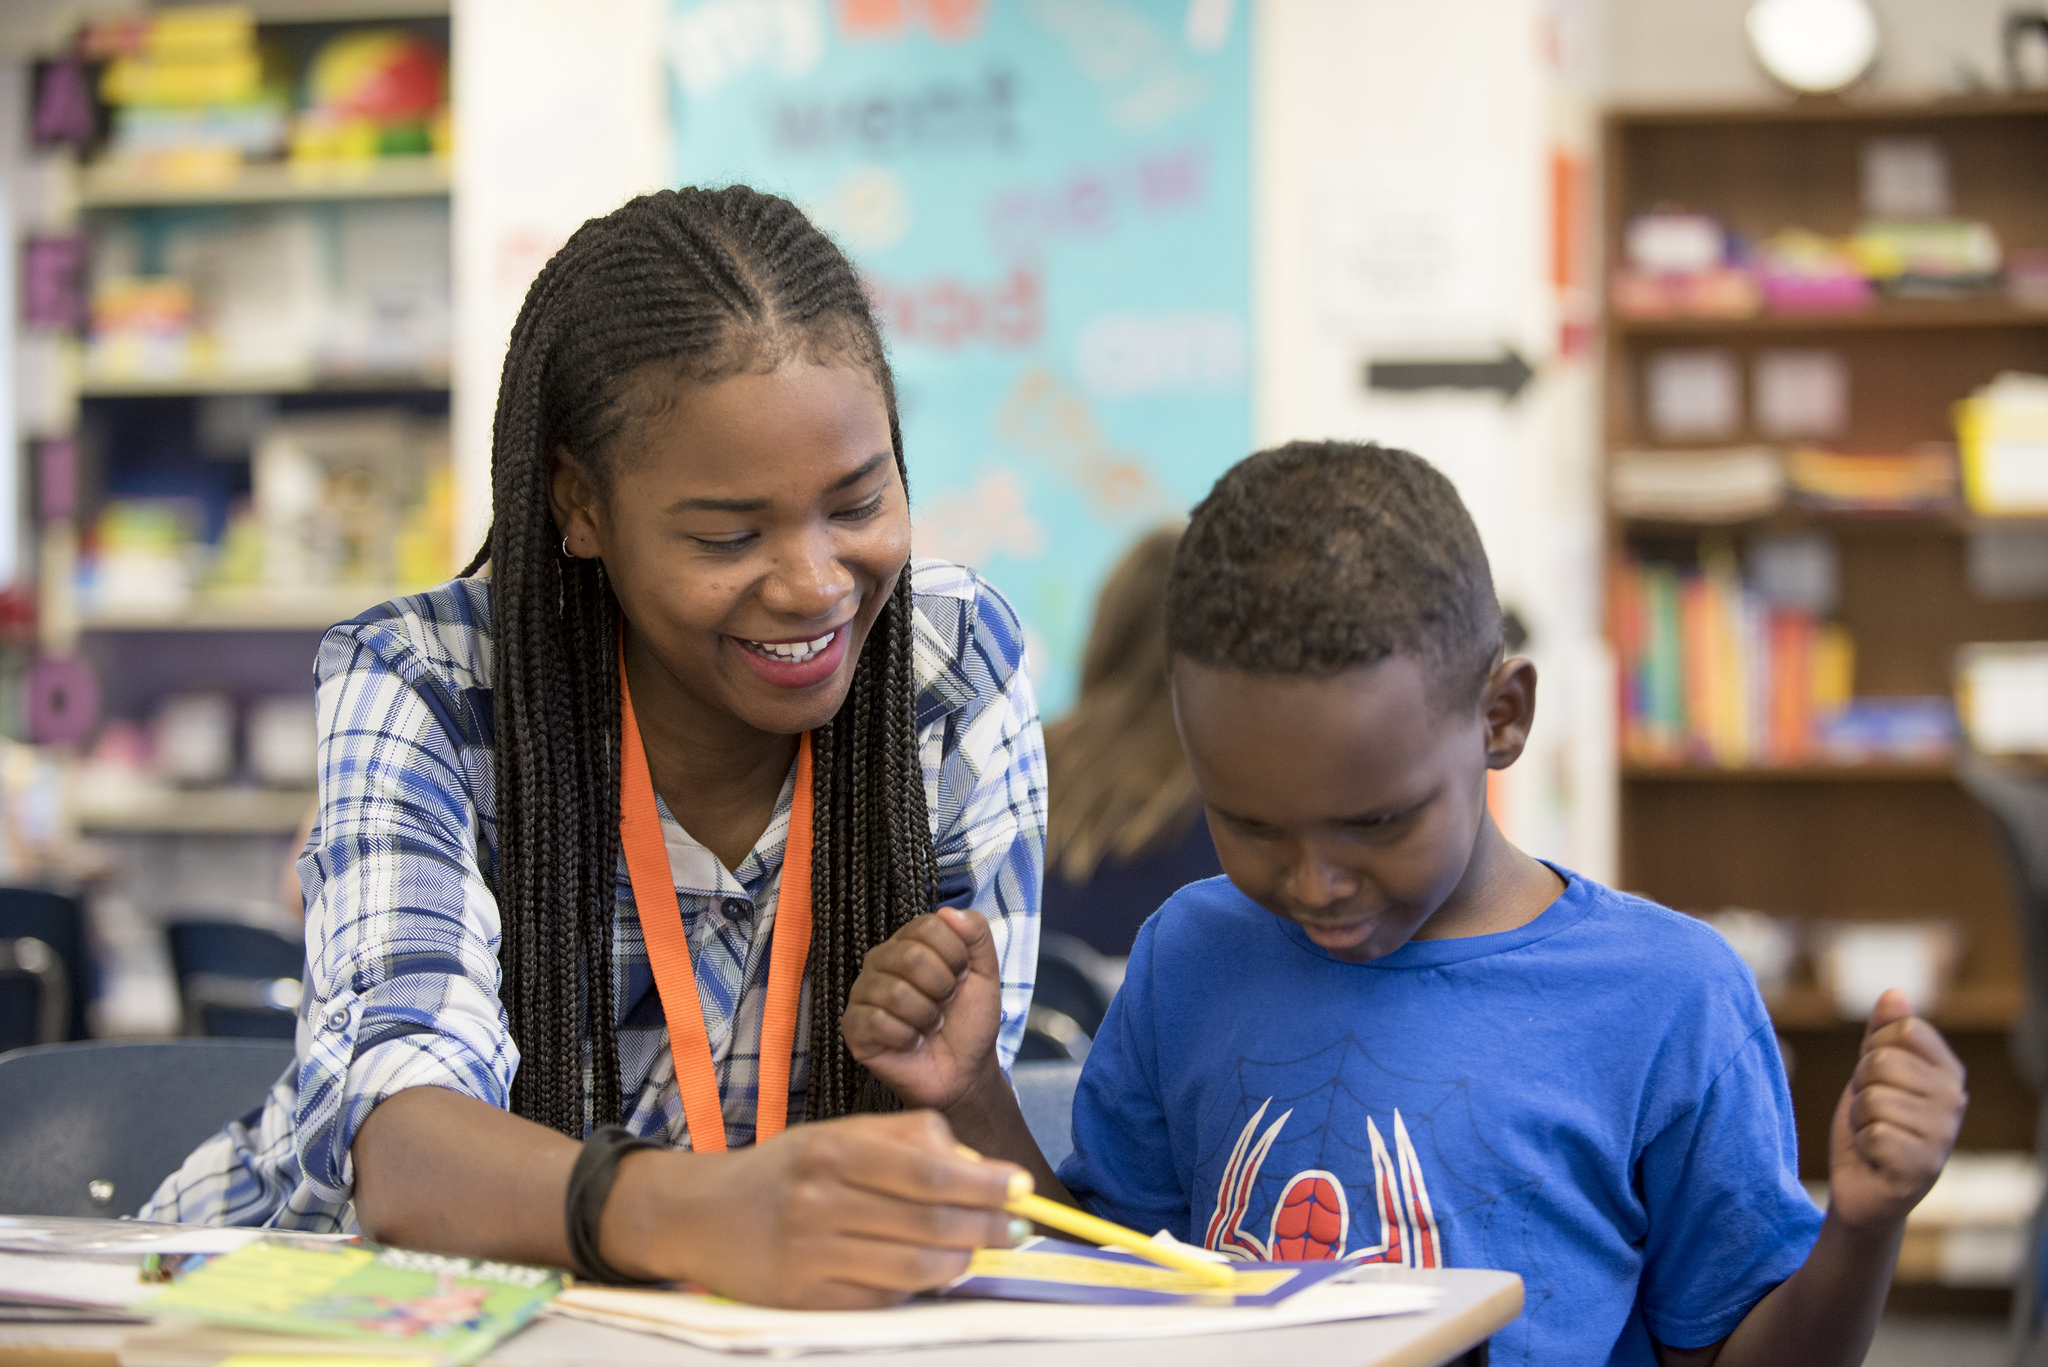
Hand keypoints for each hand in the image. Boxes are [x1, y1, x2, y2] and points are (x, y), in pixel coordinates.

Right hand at [600, 1110, 1021, 1307]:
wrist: (700, 1216)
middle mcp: (820, 1200)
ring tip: (975, 1250)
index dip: (985, 1182)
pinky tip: (924, 1272)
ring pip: (916, 1269)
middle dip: (988, 1226)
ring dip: (960, 1262)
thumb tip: (978, 1164)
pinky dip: (916, 1288)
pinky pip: (883, 1299)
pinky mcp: (805, 1300)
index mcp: (834, 1148)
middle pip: (930, 1222)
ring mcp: (811, 1254)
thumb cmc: (787, 1171)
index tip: (1021, 1187)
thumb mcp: (838, 1133)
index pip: (929, 1170)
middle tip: (1018, 1226)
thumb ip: (906, 1140)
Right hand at [842, 907, 1004, 1110]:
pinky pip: (878, 1022)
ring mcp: (864, 992)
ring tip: (929, 1026)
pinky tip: (911, 1041)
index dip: (955, 957)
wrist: (964, 1072)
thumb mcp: (986, 974)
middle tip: (944, 1004)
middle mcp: (881, 961)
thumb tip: (948, 911)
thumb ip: (977, 936)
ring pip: (896, 993)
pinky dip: (907, 1037)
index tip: (960, 978)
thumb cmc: (969, 1022)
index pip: (929, 926)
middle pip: (911, 957)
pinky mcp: (853, 1026)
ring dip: (927, 1017)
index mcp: (910, 941)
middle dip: (942, 989)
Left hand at [1826, 988, 1967, 1232]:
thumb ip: (1883, 1034)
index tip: (1879, 1080)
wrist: (1862, 1186)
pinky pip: (1873, 1134)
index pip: (1902, 1029)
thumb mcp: (1871, 1072)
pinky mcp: (1923, 1169)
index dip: (1873, 1051)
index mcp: (1947, 1072)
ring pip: (1873, 1099)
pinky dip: (1862, 1145)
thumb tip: (1895, 993)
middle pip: (1882, 1063)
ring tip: (1874, 1136)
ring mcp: (1943, 1137)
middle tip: (1872, 1113)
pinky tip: (1876, 1158)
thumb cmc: (1870, 1123)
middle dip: (1861, 1088)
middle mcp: (1955, 1101)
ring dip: (1859, 1118)